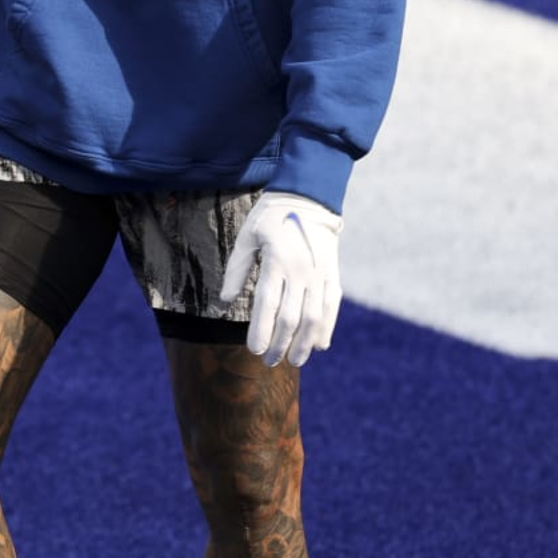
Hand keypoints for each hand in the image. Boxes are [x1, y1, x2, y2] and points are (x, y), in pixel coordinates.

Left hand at [219, 191, 342, 367]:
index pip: (267, 305)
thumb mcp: (247, 236)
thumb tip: (224, 300)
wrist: (309, 196)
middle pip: (290, 318)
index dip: (261, 331)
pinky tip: (318, 346)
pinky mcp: (333, 274)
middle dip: (279, 344)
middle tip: (269, 361)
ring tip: (294, 360)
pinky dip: (326, 328)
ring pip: (313, 318)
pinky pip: (331, 307)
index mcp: (276, 261)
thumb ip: (236, 269)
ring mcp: (320, 274)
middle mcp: (300, 271)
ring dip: (303, 344)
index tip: (254, 349)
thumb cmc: (271, 217)